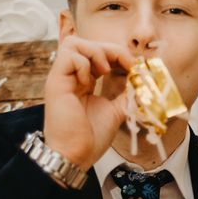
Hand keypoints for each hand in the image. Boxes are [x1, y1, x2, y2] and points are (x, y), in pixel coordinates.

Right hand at [43, 36, 135, 169]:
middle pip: (87, 43)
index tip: (134, 65)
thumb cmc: (91, 137)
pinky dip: (83, 63)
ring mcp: (62, 78)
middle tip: (127, 63)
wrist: (75, 155)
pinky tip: (89, 81)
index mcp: (83, 81)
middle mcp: (71, 76)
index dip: (117, 53)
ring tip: (105, 71)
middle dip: (111, 49)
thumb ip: (126, 94)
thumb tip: (142, 80)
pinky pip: (68, 55)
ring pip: (74, 43)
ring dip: (95, 51)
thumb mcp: (116, 111)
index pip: (98, 54)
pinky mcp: (55, 82)